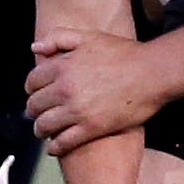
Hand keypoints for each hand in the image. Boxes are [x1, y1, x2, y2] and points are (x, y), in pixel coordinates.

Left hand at [24, 26, 163, 154]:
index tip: (36, 93)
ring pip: (44, 126)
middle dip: (34, 110)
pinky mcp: (91, 128)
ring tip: (44, 131)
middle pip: (34, 105)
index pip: (32, 81)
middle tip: (39, 113)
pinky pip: (62, 143)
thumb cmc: (123, 53)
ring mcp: (77, 110)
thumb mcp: (89, 37)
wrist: (152, 73)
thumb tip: (35, 47)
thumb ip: (59, 38)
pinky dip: (55, 147)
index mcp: (62, 66)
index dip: (31, 89)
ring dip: (40, 130)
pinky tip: (55, 147)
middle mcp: (65, 89)